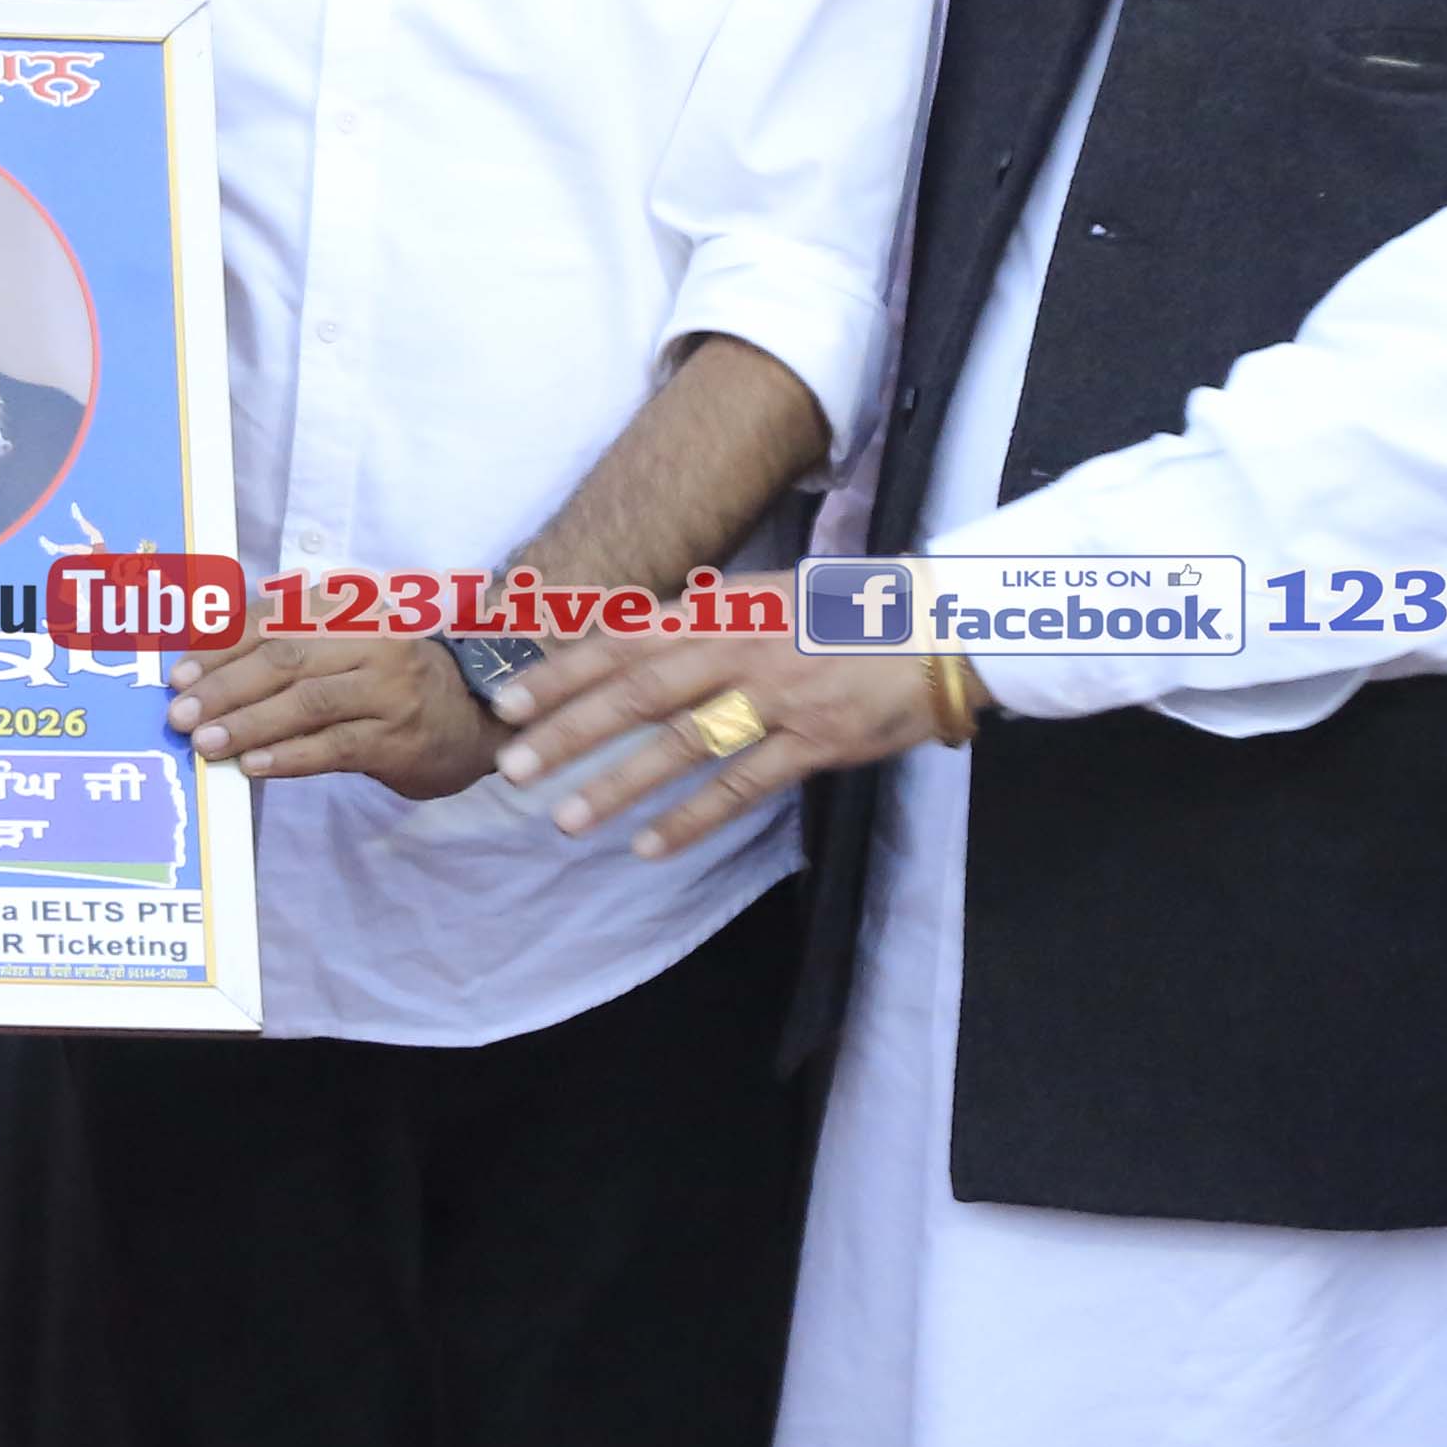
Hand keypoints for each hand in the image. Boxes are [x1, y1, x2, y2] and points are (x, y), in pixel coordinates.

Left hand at [170, 633, 498, 799]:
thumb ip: (285, 646)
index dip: (221, 646)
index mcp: (351, 606)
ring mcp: (391, 689)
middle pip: (287, 658)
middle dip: (225, 686)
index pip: (275, 619)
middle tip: (180, 714)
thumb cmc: (389, 681)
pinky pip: (335, 746)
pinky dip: (289, 756)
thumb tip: (202, 664)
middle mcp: (374, 639)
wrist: (473, 718)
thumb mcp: (345, 647)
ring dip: (249, 723)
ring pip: (308, 702)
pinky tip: (252, 765)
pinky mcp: (400, 737)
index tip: (178, 673)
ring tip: (205, 742)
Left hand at [490, 627, 952, 858]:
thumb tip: (622, 634)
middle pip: (639, 693)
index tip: (508, 702)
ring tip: (568, 818)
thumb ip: (699, 620)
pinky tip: (651, 847)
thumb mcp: (764, 599)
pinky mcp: (815, 742)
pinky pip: (744, 786)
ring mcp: (778, 697)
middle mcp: (741, 649)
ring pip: (683, 745)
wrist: (938, 627)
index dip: (562, 672)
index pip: (623, 640)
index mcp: (722, 611)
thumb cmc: (842, 614)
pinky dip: (694, 818)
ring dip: (620, 784)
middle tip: (513, 769)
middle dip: (570, 732)